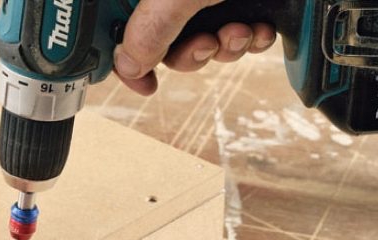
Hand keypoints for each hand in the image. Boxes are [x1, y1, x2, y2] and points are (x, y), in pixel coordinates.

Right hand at [114, 0, 275, 94]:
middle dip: (189, 52)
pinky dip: (249, 38)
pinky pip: (234, 31)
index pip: (118, 20)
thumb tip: (127, 66)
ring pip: (201, 40)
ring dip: (223, 48)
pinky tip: (259, 27)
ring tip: (239, 32)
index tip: (145, 82)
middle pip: (162, 39)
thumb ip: (150, 30)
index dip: (128, 55)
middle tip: (204, 45)